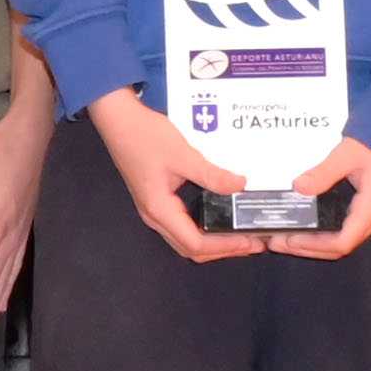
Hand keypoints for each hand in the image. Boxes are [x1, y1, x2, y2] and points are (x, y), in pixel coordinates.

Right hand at [83, 93, 251, 262]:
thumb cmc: (145, 136)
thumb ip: (212, 175)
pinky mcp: (157, 200)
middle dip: (222, 250)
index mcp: (159, 210)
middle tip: (252, 243)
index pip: (195, 244)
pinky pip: (182, 226)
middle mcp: (155, 216)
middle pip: (190, 249)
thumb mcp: (183, 155)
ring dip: (213, 243)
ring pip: (185, 240)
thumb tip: (240, 186)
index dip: (225, 246)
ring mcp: (154, 209)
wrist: (118, 119)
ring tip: (239, 236)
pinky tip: (219, 219)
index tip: (250, 241)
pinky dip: (204, 230)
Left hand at [261, 137, 370, 260]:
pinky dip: (323, 234)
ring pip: (342, 242)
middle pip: (340, 247)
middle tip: (278, 241)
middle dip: (308, 248)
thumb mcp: (347, 153)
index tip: (289, 240)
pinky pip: (345, 231)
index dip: (313, 245)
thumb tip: (298, 187)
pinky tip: (305, 227)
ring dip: (314, 244)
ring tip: (286, 238)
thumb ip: (324, 172)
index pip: (343, 242)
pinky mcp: (369, 211)